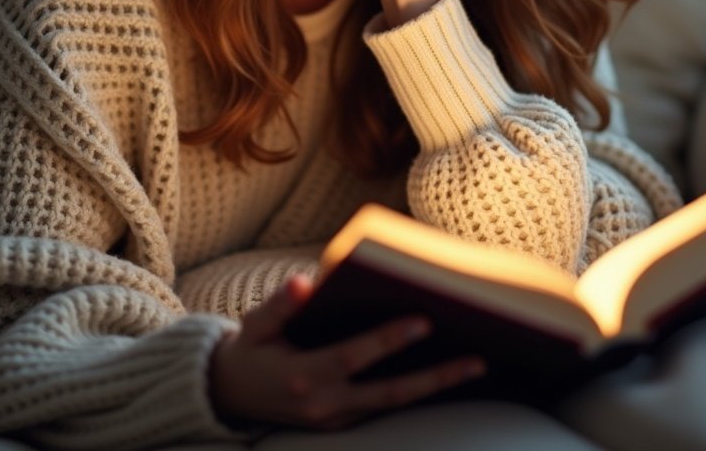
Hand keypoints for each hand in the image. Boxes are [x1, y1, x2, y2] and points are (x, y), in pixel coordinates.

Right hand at [208, 274, 485, 430]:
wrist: (228, 395)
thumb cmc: (249, 350)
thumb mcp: (255, 326)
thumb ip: (280, 305)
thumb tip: (305, 282)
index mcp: (302, 375)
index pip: (354, 357)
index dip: (388, 340)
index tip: (423, 320)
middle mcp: (324, 404)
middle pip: (389, 393)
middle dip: (435, 378)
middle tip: (476, 360)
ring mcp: (334, 419)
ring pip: (393, 404)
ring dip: (435, 387)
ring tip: (475, 366)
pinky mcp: (340, 424)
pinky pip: (383, 407)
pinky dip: (415, 392)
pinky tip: (444, 373)